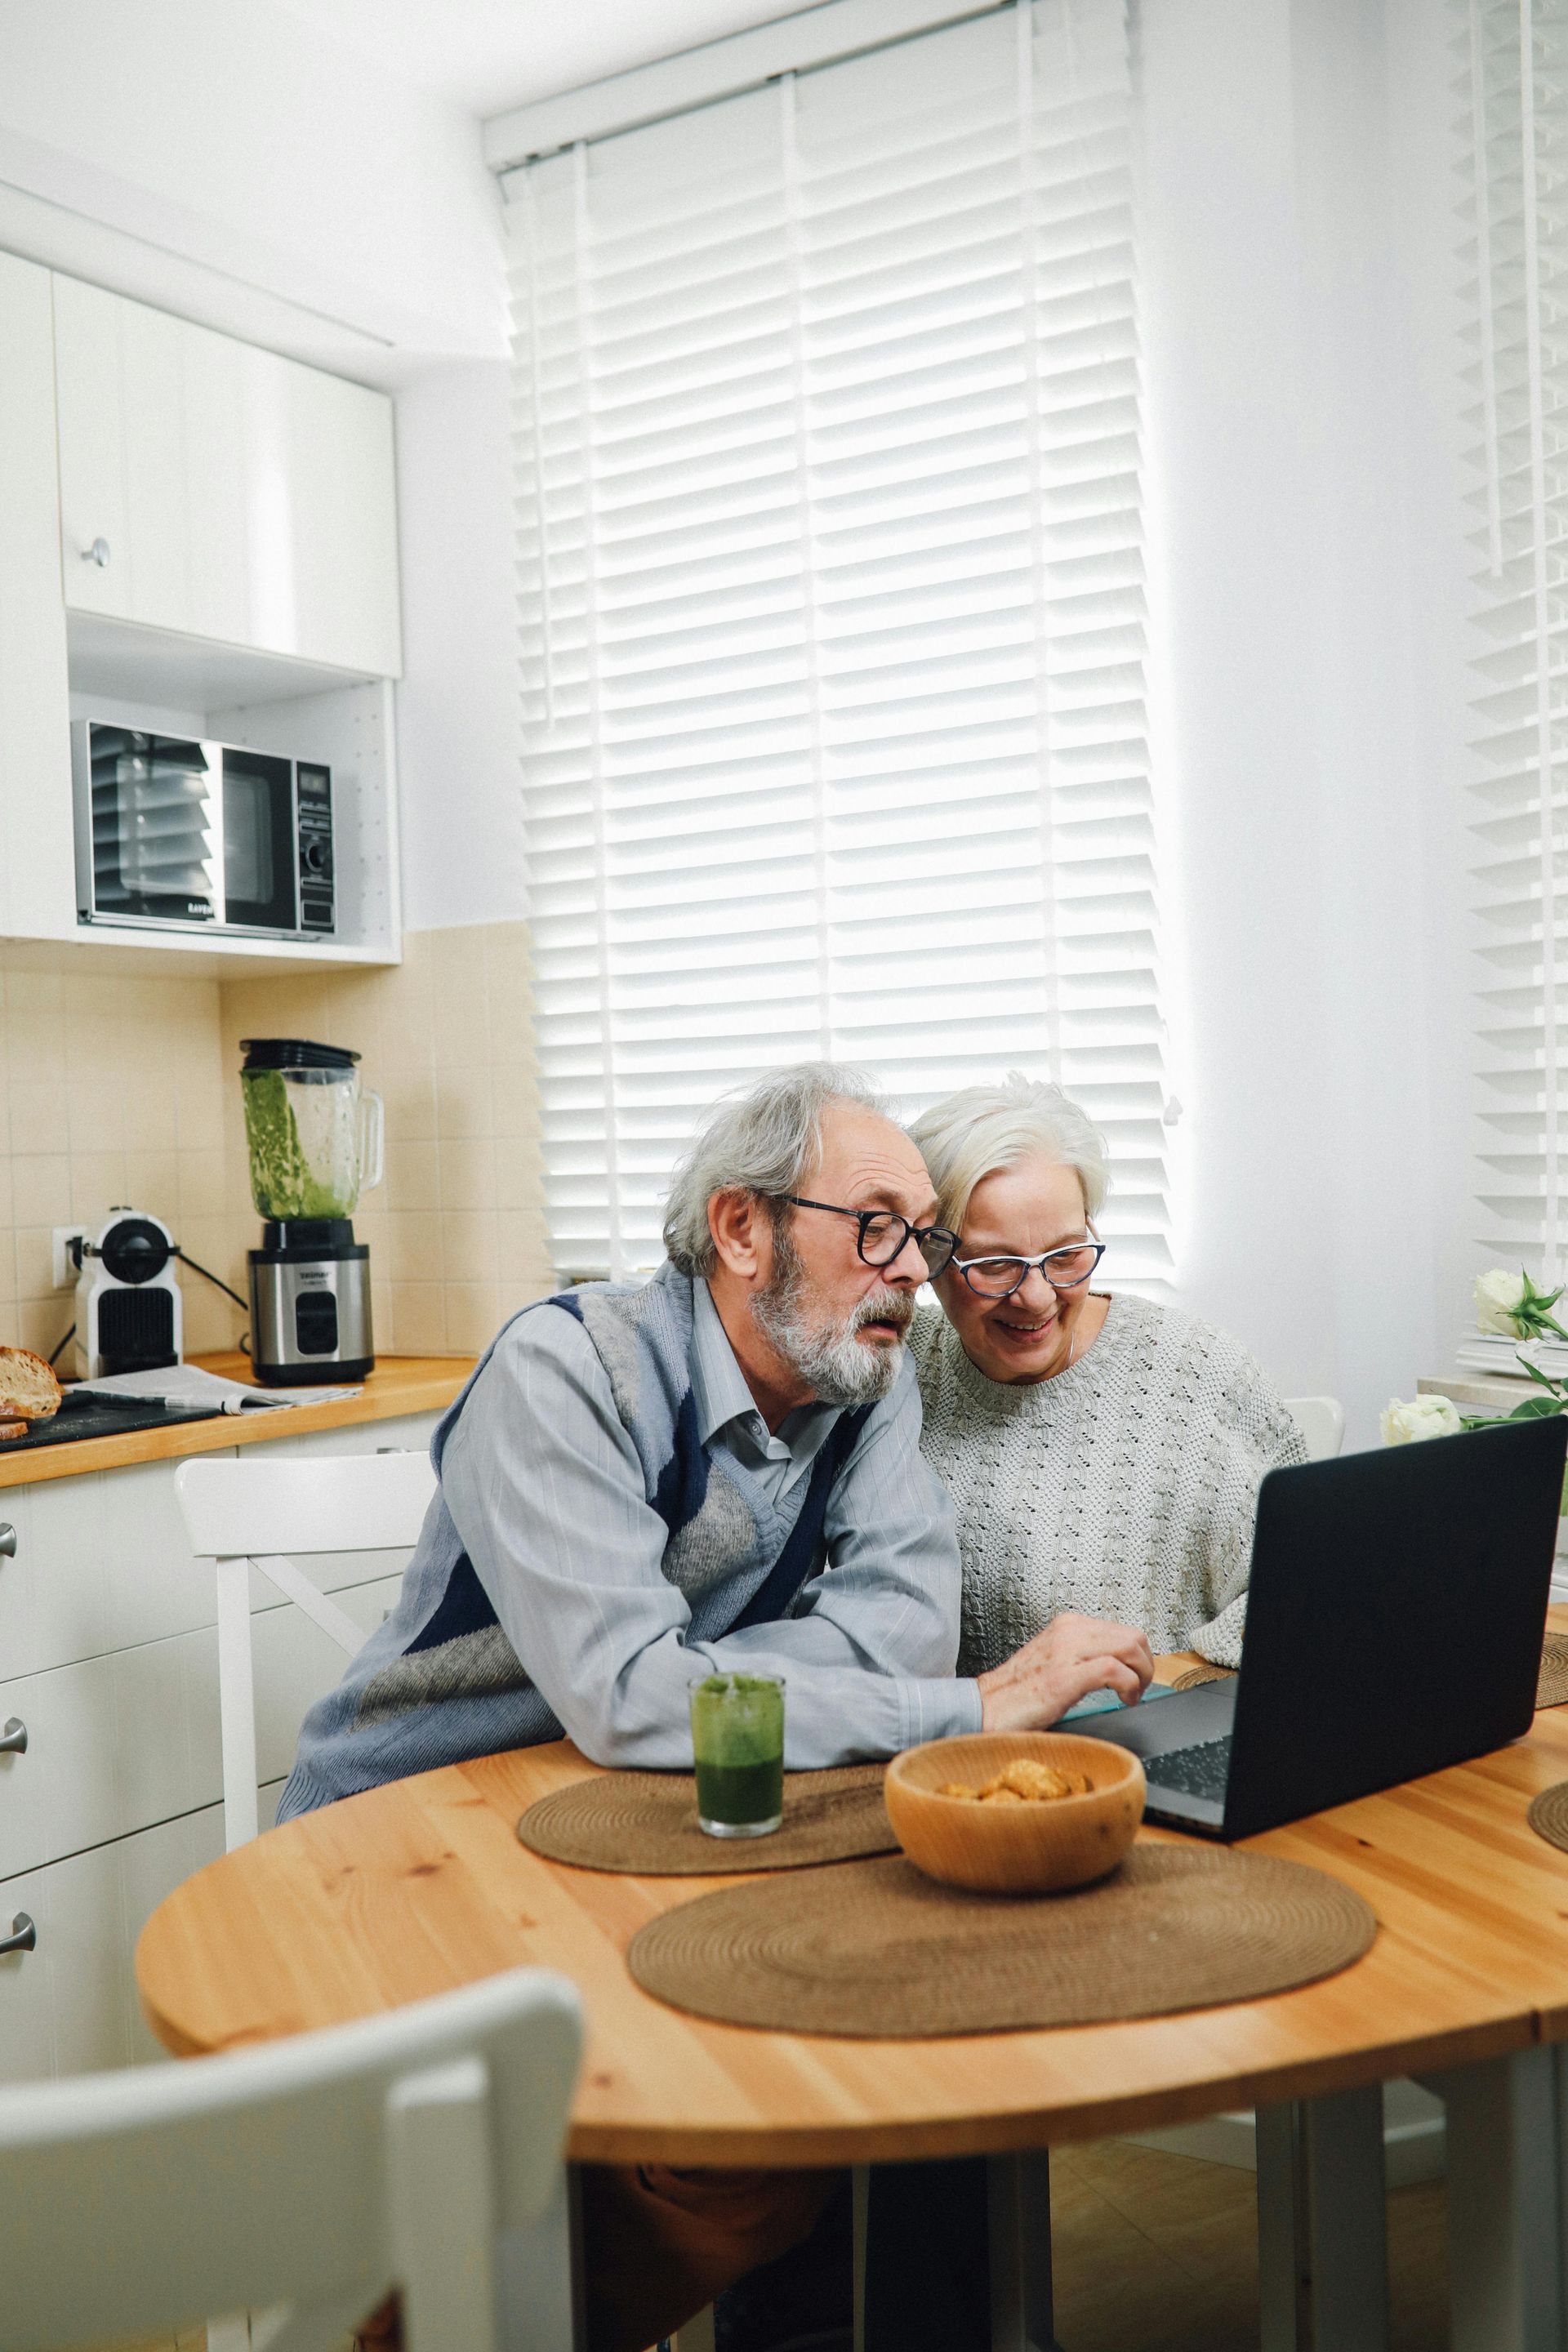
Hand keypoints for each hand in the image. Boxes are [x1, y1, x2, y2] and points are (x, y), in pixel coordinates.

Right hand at [976, 1611, 1154, 1731]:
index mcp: (1067, 1626)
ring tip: (1133, 1695)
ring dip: (1141, 1675)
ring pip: (1128, 1647)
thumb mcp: (1056, 1661)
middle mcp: (1068, 1631)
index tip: (1139, 1677)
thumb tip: (1119, 1665)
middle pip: (1132, 1636)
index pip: (1123, 1630)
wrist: (985, 1707)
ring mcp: (1066, 1651)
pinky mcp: (1064, 1676)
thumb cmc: (1018, 1692)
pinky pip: (1113, 1669)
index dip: (1140, 1657)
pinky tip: (1123, 1700)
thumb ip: (1083, 1655)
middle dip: (1147, 1665)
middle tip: (1141, 1688)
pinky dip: (1128, 1686)